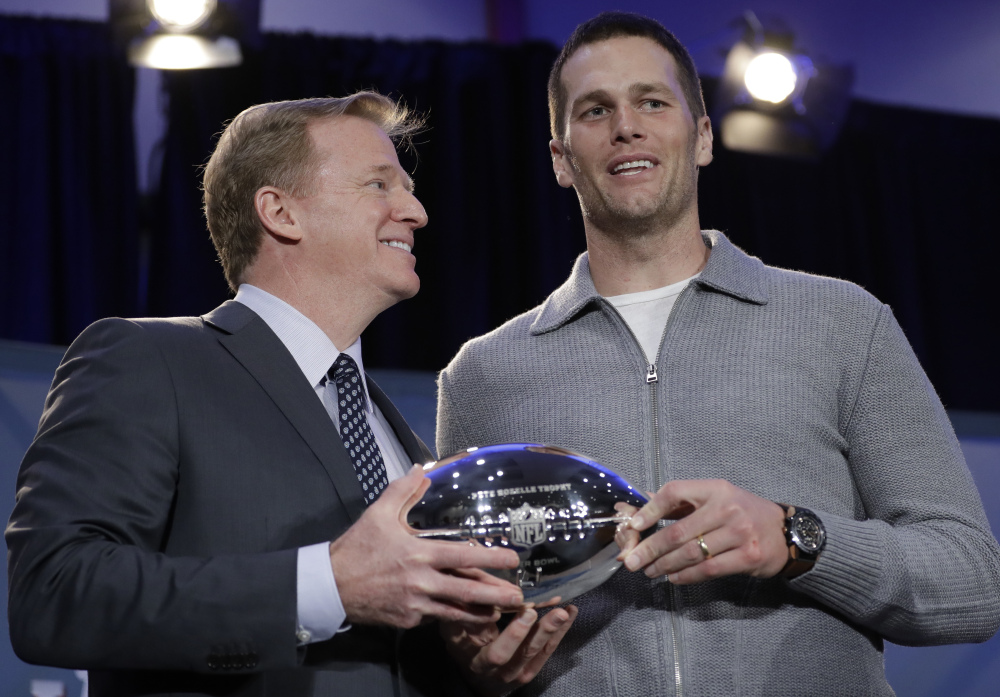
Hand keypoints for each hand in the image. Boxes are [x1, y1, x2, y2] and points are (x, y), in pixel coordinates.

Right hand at [329, 466, 522, 627]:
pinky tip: (466, 617)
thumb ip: (403, 491)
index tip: (512, 558)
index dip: (490, 558)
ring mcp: (415, 605)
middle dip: (496, 595)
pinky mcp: (407, 621)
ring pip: (456, 612)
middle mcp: (421, 582)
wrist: (330, 586)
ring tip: (501, 613)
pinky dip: (451, 619)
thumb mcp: (379, 514)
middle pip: (467, 591)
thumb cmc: (357, 548)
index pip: (463, 556)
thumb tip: (421, 470)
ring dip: (481, 614)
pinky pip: (435, 619)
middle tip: (519, 597)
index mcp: (419, 554)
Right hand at [441, 603, 577, 696]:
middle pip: (523, 652)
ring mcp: (520, 671)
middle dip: (537, 630)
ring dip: (553, 629)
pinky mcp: (533, 668)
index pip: (498, 652)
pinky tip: (570, 613)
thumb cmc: (466, 649)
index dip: (513, 633)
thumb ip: (461, 621)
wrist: (479, 679)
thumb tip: (468, 598)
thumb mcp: (455, 637)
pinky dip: (561, 631)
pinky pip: (549, 650)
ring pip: (539, 650)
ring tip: (563, 610)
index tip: (524, 610)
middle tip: (547, 609)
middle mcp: (503, 670)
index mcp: (481, 662)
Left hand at [620, 479, 787, 583]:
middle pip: (678, 531)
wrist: (784, 531)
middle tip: (631, 561)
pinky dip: (686, 576)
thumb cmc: (741, 512)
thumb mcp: (714, 497)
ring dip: (664, 565)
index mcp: (714, 489)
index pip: (674, 493)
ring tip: (649, 571)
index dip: (650, 510)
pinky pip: (708, 570)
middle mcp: (726, 508)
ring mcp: (739, 533)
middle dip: (650, 548)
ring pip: (690, 554)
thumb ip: (679, 504)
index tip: (633, 526)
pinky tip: (673, 578)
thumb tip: (638, 510)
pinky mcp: (748, 557)